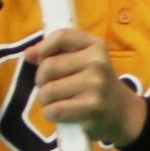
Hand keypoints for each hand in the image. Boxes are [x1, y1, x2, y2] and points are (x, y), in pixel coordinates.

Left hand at [27, 27, 149, 145]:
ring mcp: (95, 85)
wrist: (121, 112)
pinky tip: (62, 113)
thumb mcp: (82, 61)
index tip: (42, 60)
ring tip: (59, 101)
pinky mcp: (91, 107)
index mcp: (94, 45)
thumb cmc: (94, 84)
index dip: (43, 49)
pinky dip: (51, 114)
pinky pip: (54, 110)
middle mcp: (97, 62)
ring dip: (46, 100)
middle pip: (47, 67)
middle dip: (42, 80)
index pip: (60, 36)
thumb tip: (28, 54)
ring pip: (48, 91)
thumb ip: (55, 53)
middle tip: (53, 87)